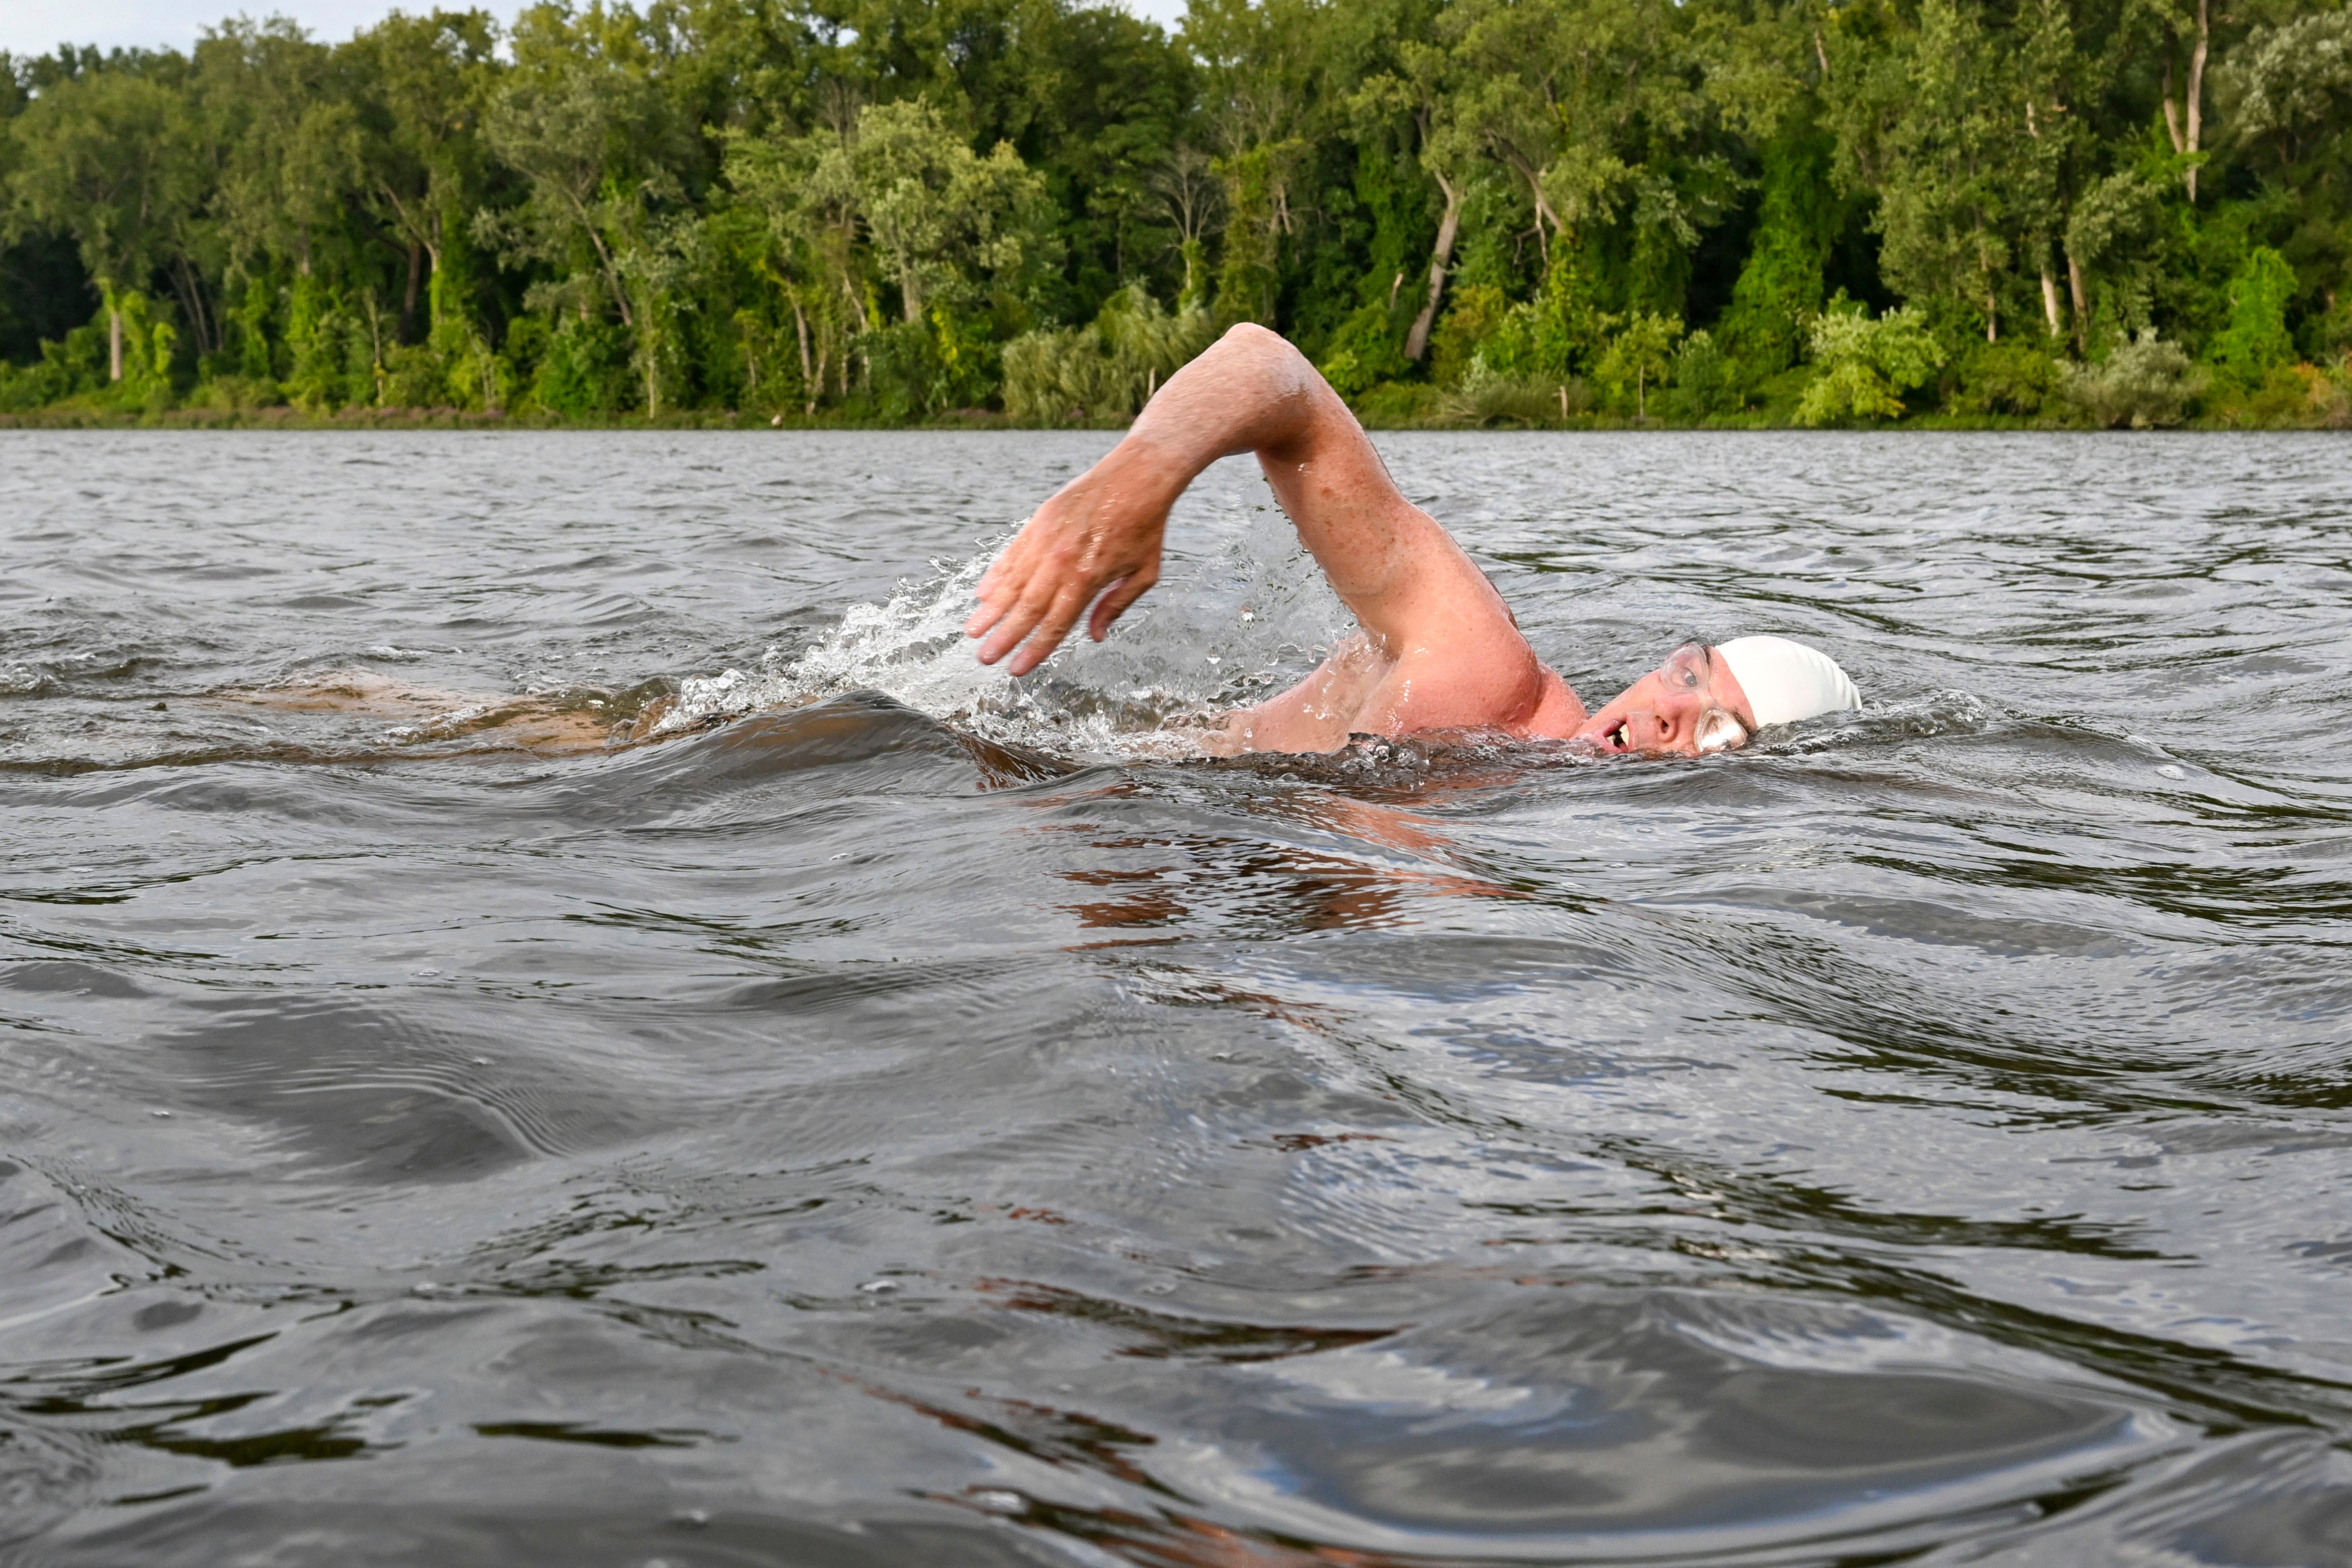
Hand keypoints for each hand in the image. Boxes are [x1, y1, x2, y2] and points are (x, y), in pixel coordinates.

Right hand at [964, 442, 1177, 675]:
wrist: (1139, 474)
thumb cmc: (1146, 526)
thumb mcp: (1144, 573)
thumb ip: (1116, 606)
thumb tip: (1094, 637)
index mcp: (1088, 579)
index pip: (1055, 624)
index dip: (1034, 649)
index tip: (1016, 669)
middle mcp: (1062, 561)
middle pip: (1027, 609)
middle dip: (1004, 636)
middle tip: (984, 658)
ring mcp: (1047, 539)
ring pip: (1012, 582)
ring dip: (990, 610)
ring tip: (972, 630)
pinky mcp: (1039, 521)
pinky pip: (1012, 554)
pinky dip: (996, 575)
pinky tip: (983, 593)